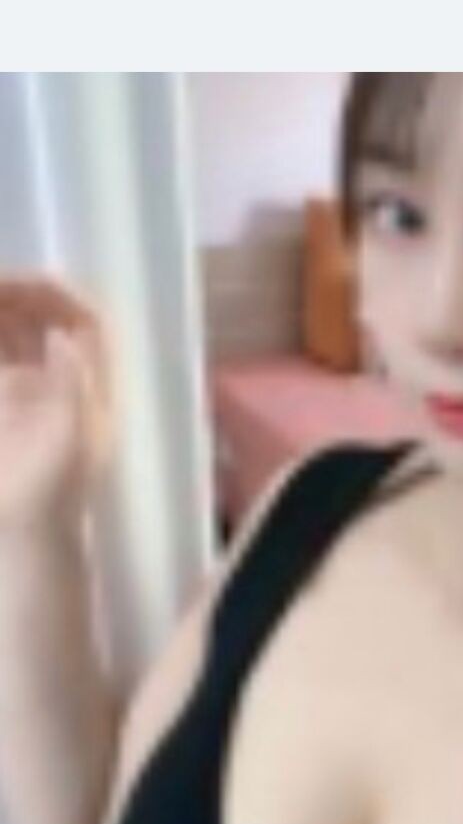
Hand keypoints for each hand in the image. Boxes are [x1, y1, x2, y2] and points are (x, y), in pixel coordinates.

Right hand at [0, 274, 113, 533]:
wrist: (19, 540)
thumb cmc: (47, 492)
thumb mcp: (69, 437)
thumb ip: (70, 382)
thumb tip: (64, 333)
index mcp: (91, 389)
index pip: (86, 324)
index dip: (58, 296)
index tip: (20, 283)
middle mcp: (62, 386)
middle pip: (45, 322)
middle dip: (17, 298)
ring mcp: (27, 397)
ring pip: (14, 338)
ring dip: (0, 312)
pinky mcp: (2, 406)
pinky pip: (0, 363)